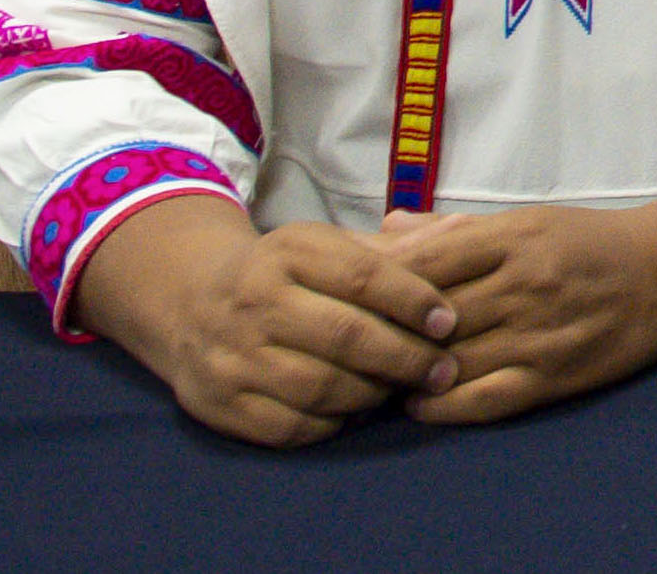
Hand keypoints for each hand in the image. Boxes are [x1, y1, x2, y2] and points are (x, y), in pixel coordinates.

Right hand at [71, 194, 459, 447]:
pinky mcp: (219, 404)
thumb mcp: (325, 245)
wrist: (190, 303)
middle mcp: (255, 301)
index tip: (450, 322)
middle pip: (347, 336)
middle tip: (443, 370)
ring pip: (322, 387)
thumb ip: (392, 248)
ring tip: (402, 389)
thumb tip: (467, 231)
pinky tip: (356, 409)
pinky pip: (292, 426)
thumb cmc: (283, 273)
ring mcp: (232, 356)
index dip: (415, 301)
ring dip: (375, 393)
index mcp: (288, 252)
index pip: (365, 276)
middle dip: (407, 357)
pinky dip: (334, 422)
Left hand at [367, 205, 656, 423]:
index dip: (380, 284)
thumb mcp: (528, 220)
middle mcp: (525, 284)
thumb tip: (385, 229)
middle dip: (387, 332)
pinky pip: (481, 399)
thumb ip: (455, 229)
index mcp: (516, 237)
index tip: (354, 297)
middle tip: (353, 344)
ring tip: (380, 374)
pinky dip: (441, 405)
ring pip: (448, 360)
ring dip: (407, 372)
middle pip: (430, 316)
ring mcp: (538, 334)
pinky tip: (419, 402)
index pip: (427, 262)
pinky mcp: (552, 376)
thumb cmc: (588, 243)